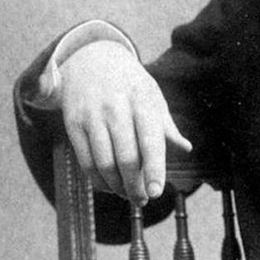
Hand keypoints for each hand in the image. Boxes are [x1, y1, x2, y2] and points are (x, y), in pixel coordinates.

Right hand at [60, 41, 190, 203]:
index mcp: (143, 102)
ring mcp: (92, 116)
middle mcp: (116, 108)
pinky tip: (108, 185)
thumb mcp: (153, 96)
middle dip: (134, 186)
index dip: (153, 170)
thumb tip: (186, 148)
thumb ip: (167, 126)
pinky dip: (97, 180)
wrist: (90, 59)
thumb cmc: (129, 84)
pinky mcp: (73, 123)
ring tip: (127, 194)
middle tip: (142, 200)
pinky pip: (85, 161)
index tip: (155, 192)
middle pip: (125, 158)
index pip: (150, 141)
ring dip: (116, 186)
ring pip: (103, 163)